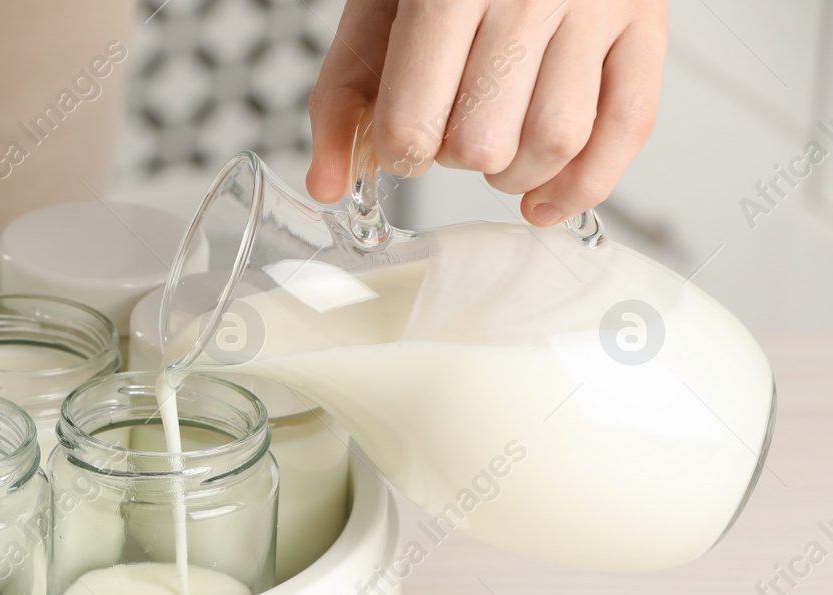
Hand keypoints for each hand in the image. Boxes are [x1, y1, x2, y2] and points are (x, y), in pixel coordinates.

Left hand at [306, 0, 666, 225]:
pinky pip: (629, 127)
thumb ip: (343, 97)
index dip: (403, 152)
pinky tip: (547, 196)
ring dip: (516, 176)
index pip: (415, 125)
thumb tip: (329, 185)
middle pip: (485, 142)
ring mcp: (596, 5)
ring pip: (555, 142)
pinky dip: (586, 182)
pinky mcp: (645, 21)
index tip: (407, 141)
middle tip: (454, 134)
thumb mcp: (375, 11)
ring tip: (499, 153)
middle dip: (458, 159)